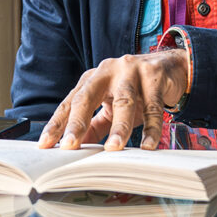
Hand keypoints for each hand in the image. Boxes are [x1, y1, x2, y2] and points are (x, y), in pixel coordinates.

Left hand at [37, 49, 190, 151]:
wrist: (171, 67)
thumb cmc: (136, 89)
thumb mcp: (112, 105)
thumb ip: (94, 124)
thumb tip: (75, 147)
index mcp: (93, 78)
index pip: (70, 102)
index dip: (57, 123)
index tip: (45, 144)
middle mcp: (108, 71)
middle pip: (88, 96)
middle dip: (77, 122)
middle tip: (70, 145)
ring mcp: (132, 71)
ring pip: (124, 101)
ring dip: (119, 127)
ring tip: (114, 149)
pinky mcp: (155, 76)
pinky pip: (153, 107)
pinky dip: (151, 128)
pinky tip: (148, 145)